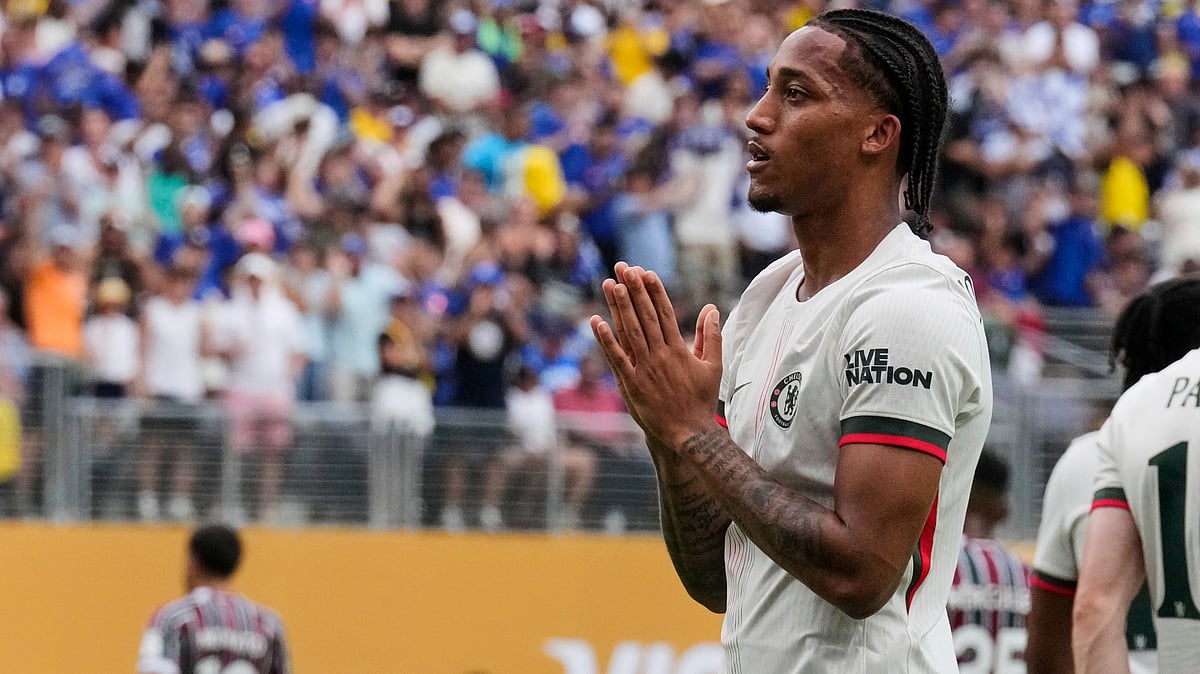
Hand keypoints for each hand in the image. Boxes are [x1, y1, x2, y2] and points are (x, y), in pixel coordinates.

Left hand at [590, 263, 722, 448]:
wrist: (689, 433)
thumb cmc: (701, 400)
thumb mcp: (712, 366)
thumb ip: (710, 336)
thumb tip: (711, 309)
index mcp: (679, 349)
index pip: (664, 312)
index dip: (654, 291)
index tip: (645, 272)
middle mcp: (660, 355)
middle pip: (644, 316)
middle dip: (634, 290)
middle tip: (624, 268)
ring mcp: (644, 369)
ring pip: (629, 332)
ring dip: (619, 307)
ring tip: (610, 284)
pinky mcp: (630, 384)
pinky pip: (616, 358)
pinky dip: (606, 340)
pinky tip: (596, 322)